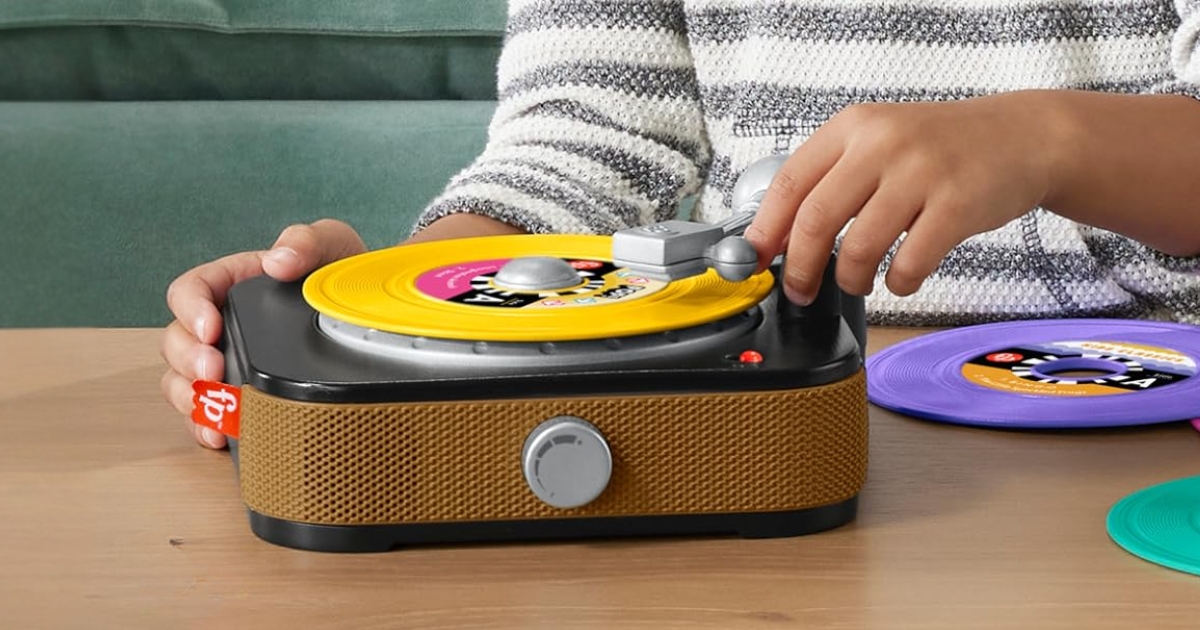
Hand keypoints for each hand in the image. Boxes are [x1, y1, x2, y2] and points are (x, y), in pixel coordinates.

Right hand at [160, 214, 523, 449]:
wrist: (368, 315)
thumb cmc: (339, 274)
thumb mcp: (330, 244)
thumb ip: (305, 241)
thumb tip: (279, 260)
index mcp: (232, 283)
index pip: (189, 291)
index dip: (190, 309)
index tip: (210, 326)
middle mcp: (223, 323)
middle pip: (177, 341)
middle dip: (188, 359)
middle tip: (213, 371)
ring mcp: (230, 359)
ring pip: (183, 380)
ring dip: (192, 396)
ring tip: (216, 407)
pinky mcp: (242, 392)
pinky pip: (208, 412)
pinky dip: (207, 424)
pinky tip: (221, 434)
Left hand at [743, 92, 1060, 304]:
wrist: (1022, 137)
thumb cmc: (939, 150)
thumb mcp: (878, 142)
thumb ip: (831, 180)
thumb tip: (775, 239)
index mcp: (852, 127)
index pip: (789, 184)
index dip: (765, 231)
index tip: (755, 262)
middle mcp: (882, 142)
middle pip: (815, 219)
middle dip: (799, 268)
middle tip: (799, 291)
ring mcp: (922, 171)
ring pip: (860, 247)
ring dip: (850, 279)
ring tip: (857, 282)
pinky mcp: (957, 203)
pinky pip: (910, 263)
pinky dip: (899, 282)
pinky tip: (902, 278)